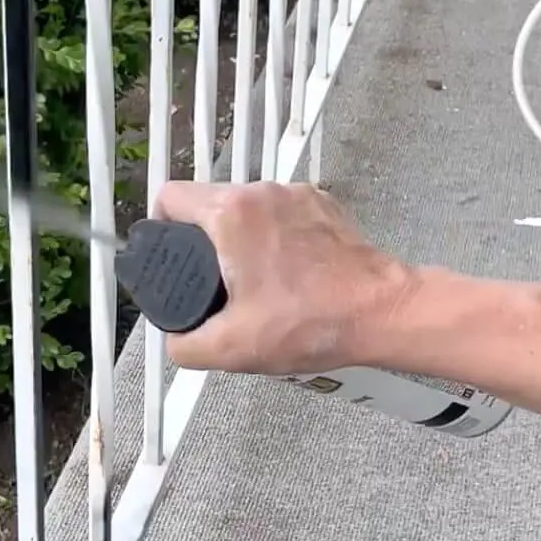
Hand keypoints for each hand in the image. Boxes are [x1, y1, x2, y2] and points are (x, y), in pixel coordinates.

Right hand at [151, 180, 415, 374]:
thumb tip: (174, 340)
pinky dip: (274, 235)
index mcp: (230, 214)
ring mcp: (295, 193)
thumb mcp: (232, 348)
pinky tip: (285, 271)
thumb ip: (185, 345)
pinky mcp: (321, 203)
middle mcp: (261, 192)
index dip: (159, 227)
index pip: (169, 196)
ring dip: (239, 236)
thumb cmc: (313, 323)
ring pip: (245, 206)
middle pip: (207, 201)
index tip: (169, 254)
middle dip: (201, 238)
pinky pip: (279, 211)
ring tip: (251, 279)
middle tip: (211, 279)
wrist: (381, 312)